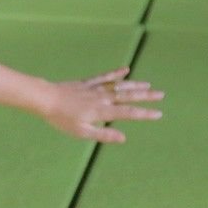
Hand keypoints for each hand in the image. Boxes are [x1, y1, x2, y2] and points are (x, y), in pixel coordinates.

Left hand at [42, 67, 163, 143]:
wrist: (46, 99)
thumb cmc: (62, 119)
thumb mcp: (82, 132)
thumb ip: (104, 134)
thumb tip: (123, 138)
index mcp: (102, 111)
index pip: (128, 113)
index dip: (144, 113)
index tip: (158, 114)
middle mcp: (102, 98)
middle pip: (128, 96)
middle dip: (146, 96)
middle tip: (161, 94)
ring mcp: (95, 89)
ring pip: (119, 86)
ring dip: (135, 85)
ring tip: (149, 85)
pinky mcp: (87, 84)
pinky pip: (104, 77)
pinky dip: (116, 73)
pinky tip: (125, 69)